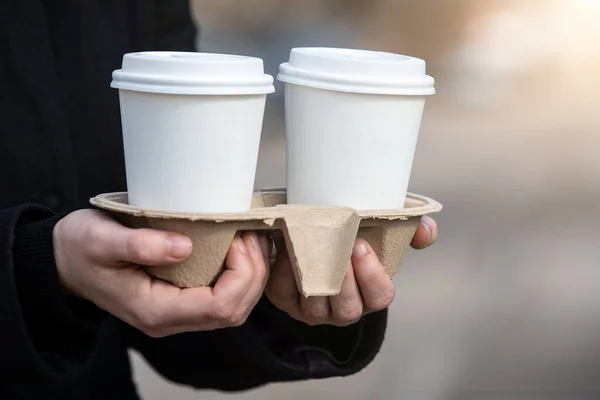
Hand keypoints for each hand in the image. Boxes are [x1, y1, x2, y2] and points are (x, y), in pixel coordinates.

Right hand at [53, 210, 269, 336]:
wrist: (63, 262)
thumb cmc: (79, 249)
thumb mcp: (100, 239)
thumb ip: (140, 245)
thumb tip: (185, 247)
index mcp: (155, 311)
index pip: (219, 306)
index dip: (241, 273)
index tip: (237, 237)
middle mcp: (170, 320)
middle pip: (234, 311)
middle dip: (253, 273)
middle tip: (251, 234)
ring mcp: (176, 313)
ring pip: (234, 307)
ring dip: (251, 274)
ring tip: (250, 238)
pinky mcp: (180, 300)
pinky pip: (222, 297)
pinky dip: (240, 275)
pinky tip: (241, 249)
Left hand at [265, 216, 437, 326]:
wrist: (310, 230)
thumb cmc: (351, 232)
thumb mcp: (384, 227)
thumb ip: (413, 228)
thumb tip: (425, 230)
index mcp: (368, 293)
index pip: (380, 298)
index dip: (373, 277)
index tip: (362, 247)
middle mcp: (342, 308)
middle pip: (348, 309)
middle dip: (345, 280)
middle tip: (341, 247)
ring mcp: (312, 308)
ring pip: (315, 306)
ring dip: (316, 277)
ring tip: (315, 247)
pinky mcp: (284, 298)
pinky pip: (283, 290)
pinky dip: (285, 269)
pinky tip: (289, 245)